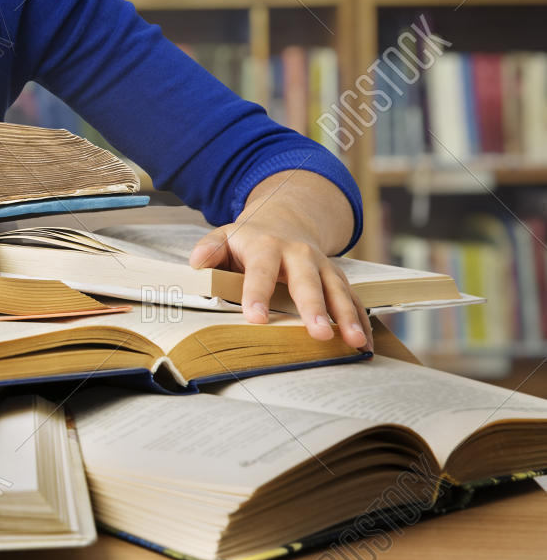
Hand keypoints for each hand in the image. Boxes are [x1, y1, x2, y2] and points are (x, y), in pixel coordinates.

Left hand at [187, 175, 371, 350]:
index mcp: (266, 246)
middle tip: (318, 333)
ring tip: (353, 341)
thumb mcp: (225, 236)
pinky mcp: (335, 277)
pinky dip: (360, 318)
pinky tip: (364, 341)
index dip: (257, 294)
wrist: (286, 218)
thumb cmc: (250, 238)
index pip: (261, 271)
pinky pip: (351, 297)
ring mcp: (321, 265)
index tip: (255, 318)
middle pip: (307, 282)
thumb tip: (197, 261)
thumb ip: (210, 248)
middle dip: (314, 308)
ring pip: (336, 290)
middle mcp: (298, 254)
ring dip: (346, 316)